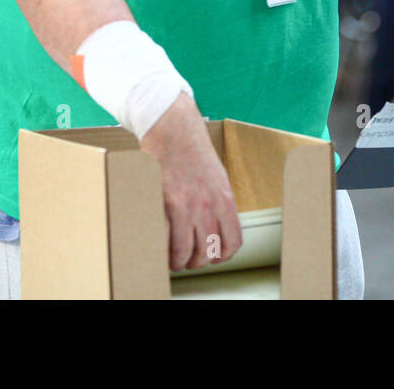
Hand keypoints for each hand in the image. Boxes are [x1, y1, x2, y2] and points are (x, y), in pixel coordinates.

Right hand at [138, 92, 241, 270]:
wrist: (174, 130)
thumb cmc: (193, 151)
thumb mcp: (217, 176)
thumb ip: (218, 201)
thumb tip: (217, 224)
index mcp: (225, 199)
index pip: (233, 242)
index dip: (222, 256)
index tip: (212, 256)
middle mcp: (210, 206)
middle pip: (209, 252)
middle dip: (198, 262)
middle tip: (189, 259)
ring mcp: (189, 206)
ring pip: (188, 253)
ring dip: (180, 261)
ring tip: (173, 258)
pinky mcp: (168, 203)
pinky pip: (169, 241)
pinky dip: (165, 251)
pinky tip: (161, 248)